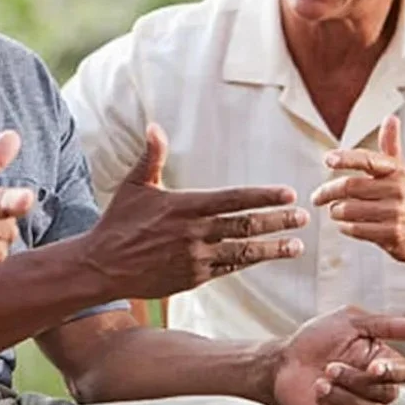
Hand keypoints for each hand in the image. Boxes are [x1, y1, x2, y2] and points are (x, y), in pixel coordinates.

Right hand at [85, 123, 307, 298]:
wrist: (102, 265)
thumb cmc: (118, 221)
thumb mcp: (134, 185)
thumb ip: (151, 156)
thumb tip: (154, 126)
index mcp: (183, 206)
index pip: (232, 199)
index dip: (262, 197)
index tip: (287, 194)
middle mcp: (193, 233)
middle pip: (244, 226)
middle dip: (277, 221)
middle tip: (302, 218)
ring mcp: (195, 258)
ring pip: (243, 252)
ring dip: (272, 248)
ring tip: (296, 245)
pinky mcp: (193, 278)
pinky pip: (228, 269)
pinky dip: (249, 262)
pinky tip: (266, 257)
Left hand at [273, 306, 404, 404]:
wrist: (283, 362)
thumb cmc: (315, 338)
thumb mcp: (349, 321)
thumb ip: (386, 325)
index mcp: (381, 360)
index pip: (404, 372)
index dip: (391, 372)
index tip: (373, 367)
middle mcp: (375, 385)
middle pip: (387, 393)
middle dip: (357, 380)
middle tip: (330, 367)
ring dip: (345, 395)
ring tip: (321, 381)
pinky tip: (319, 394)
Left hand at [312, 115, 404, 262]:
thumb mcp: (400, 170)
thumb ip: (390, 145)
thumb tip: (391, 118)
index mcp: (395, 170)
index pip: (367, 159)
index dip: (346, 158)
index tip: (328, 159)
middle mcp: (397, 190)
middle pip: (350, 187)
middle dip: (327, 192)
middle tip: (317, 197)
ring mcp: (396, 213)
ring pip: (350, 209)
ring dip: (335, 211)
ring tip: (334, 210)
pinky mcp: (393, 235)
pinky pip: (357, 229)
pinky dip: (345, 227)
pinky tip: (344, 225)